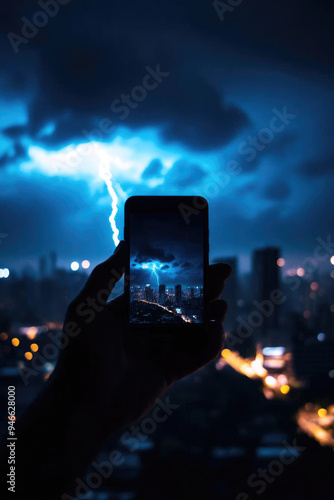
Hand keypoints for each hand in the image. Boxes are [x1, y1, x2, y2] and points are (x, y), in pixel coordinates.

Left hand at [54, 240, 230, 430]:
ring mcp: (159, 350)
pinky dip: (210, 343)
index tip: (197, 257)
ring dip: (210, 314)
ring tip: (222, 303)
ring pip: (192, 328)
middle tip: (223, 272)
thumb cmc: (80, 351)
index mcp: (128, 312)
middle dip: (203, 288)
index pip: (160, 287)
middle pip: (182, 305)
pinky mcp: (169, 372)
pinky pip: (196, 355)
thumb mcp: (86, 306)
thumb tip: (124, 243)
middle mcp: (145, 329)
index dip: (179, 274)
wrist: (82, 403)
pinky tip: (216, 329)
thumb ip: (106, 274)